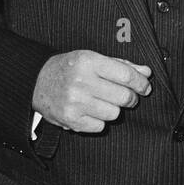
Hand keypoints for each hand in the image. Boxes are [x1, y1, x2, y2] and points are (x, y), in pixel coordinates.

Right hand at [33, 50, 151, 132]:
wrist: (37, 81)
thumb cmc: (69, 68)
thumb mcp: (93, 58)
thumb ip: (121, 65)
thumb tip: (146, 73)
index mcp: (88, 61)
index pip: (126, 75)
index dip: (141, 83)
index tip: (145, 87)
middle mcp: (81, 81)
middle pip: (123, 96)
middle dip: (130, 98)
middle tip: (126, 96)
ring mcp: (75, 102)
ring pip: (114, 113)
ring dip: (113, 109)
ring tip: (102, 101)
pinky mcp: (71, 120)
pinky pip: (100, 126)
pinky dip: (99, 120)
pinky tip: (90, 110)